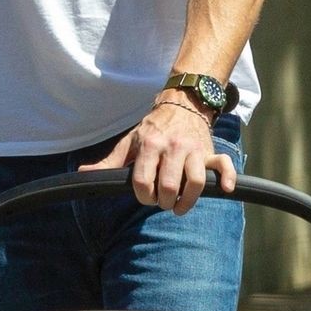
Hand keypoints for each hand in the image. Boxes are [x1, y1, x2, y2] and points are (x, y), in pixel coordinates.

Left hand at [80, 101, 236, 214]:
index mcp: (149, 145)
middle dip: (163, 201)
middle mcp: (172, 147)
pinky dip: (228, 178)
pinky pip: (224, 165)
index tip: (146, 197)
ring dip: (188, 201)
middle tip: (163, 201)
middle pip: (168, 186)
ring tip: (180, 206)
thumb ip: (109, 162)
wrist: (182, 104)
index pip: (143, 182)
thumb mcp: (129, 142)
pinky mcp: (210, 152)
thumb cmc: (152, 129)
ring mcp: (193, 150)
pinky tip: (225, 190)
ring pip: (196, 182)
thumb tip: (83, 173)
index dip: (143, 196)